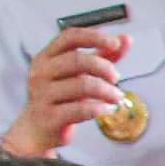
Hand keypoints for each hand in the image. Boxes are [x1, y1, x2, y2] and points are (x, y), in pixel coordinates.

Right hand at [9, 26, 129, 157]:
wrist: (38, 129)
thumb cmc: (61, 97)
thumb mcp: (81, 73)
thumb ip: (103, 56)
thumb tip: (126, 40)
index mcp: (47, 57)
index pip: (69, 37)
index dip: (94, 36)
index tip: (115, 43)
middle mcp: (40, 72)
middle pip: (78, 60)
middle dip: (105, 68)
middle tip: (116, 78)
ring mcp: (42, 95)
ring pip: (82, 85)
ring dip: (107, 91)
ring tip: (116, 97)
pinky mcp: (49, 117)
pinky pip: (80, 109)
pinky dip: (100, 108)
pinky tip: (107, 109)